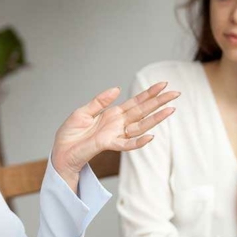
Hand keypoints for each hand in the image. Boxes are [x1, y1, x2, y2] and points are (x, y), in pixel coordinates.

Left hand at [51, 82, 178, 179]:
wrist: (60, 152)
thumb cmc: (70, 134)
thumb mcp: (83, 112)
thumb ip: (99, 101)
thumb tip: (117, 89)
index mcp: (112, 114)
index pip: (135, 102)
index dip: (149, 93)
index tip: (163, 84)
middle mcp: (117, 124)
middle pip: (142, 111)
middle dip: (159, 102)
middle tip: (175, 93)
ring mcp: (115, 135)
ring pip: (140, 126)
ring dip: (156, 119)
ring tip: (171, 110)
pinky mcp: (108, 144)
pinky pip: (126, 144)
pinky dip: (138, 141)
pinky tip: (151, 136)